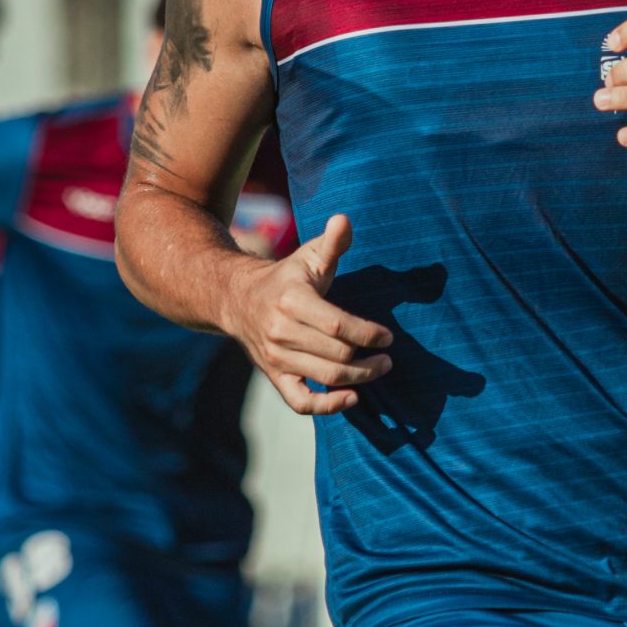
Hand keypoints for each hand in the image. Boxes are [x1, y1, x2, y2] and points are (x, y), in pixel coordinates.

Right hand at [226, 213, 392, 416]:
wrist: (238, 299)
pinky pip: (300, 402)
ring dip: (358, 379)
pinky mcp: (273, 376)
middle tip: (388, 358)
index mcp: (292, 300)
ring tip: (379, 369)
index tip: (388, 337)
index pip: (338, 325)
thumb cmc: (286, 278)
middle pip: (336, 354)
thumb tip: (344, 220)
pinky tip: (352, 398)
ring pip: (324, 377)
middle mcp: (280, 331)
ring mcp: (275, 357)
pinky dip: (327, 406)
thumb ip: (331, 243)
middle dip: (369, 359)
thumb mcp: (308, 257)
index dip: (368, 333)